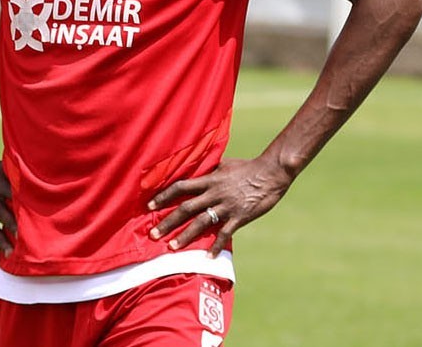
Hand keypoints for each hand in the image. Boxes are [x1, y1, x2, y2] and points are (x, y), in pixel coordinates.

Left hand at [148, 157, 292, 255]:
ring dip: (185, 236)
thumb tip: (197, 172)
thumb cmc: (248, 167)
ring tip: (171, 247)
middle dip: (168, 221)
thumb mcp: (224, 165)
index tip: (149, 205)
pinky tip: (208, 256)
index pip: (181, 187)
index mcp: (209, 179)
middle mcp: (214, 193)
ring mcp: (226, 206)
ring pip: (201, 222)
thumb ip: (209, 171)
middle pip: (186, 208)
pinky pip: (224, 233)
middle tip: (153, 234)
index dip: (164, 195)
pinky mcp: (239, 216)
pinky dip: (216, 245)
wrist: (271, 172)